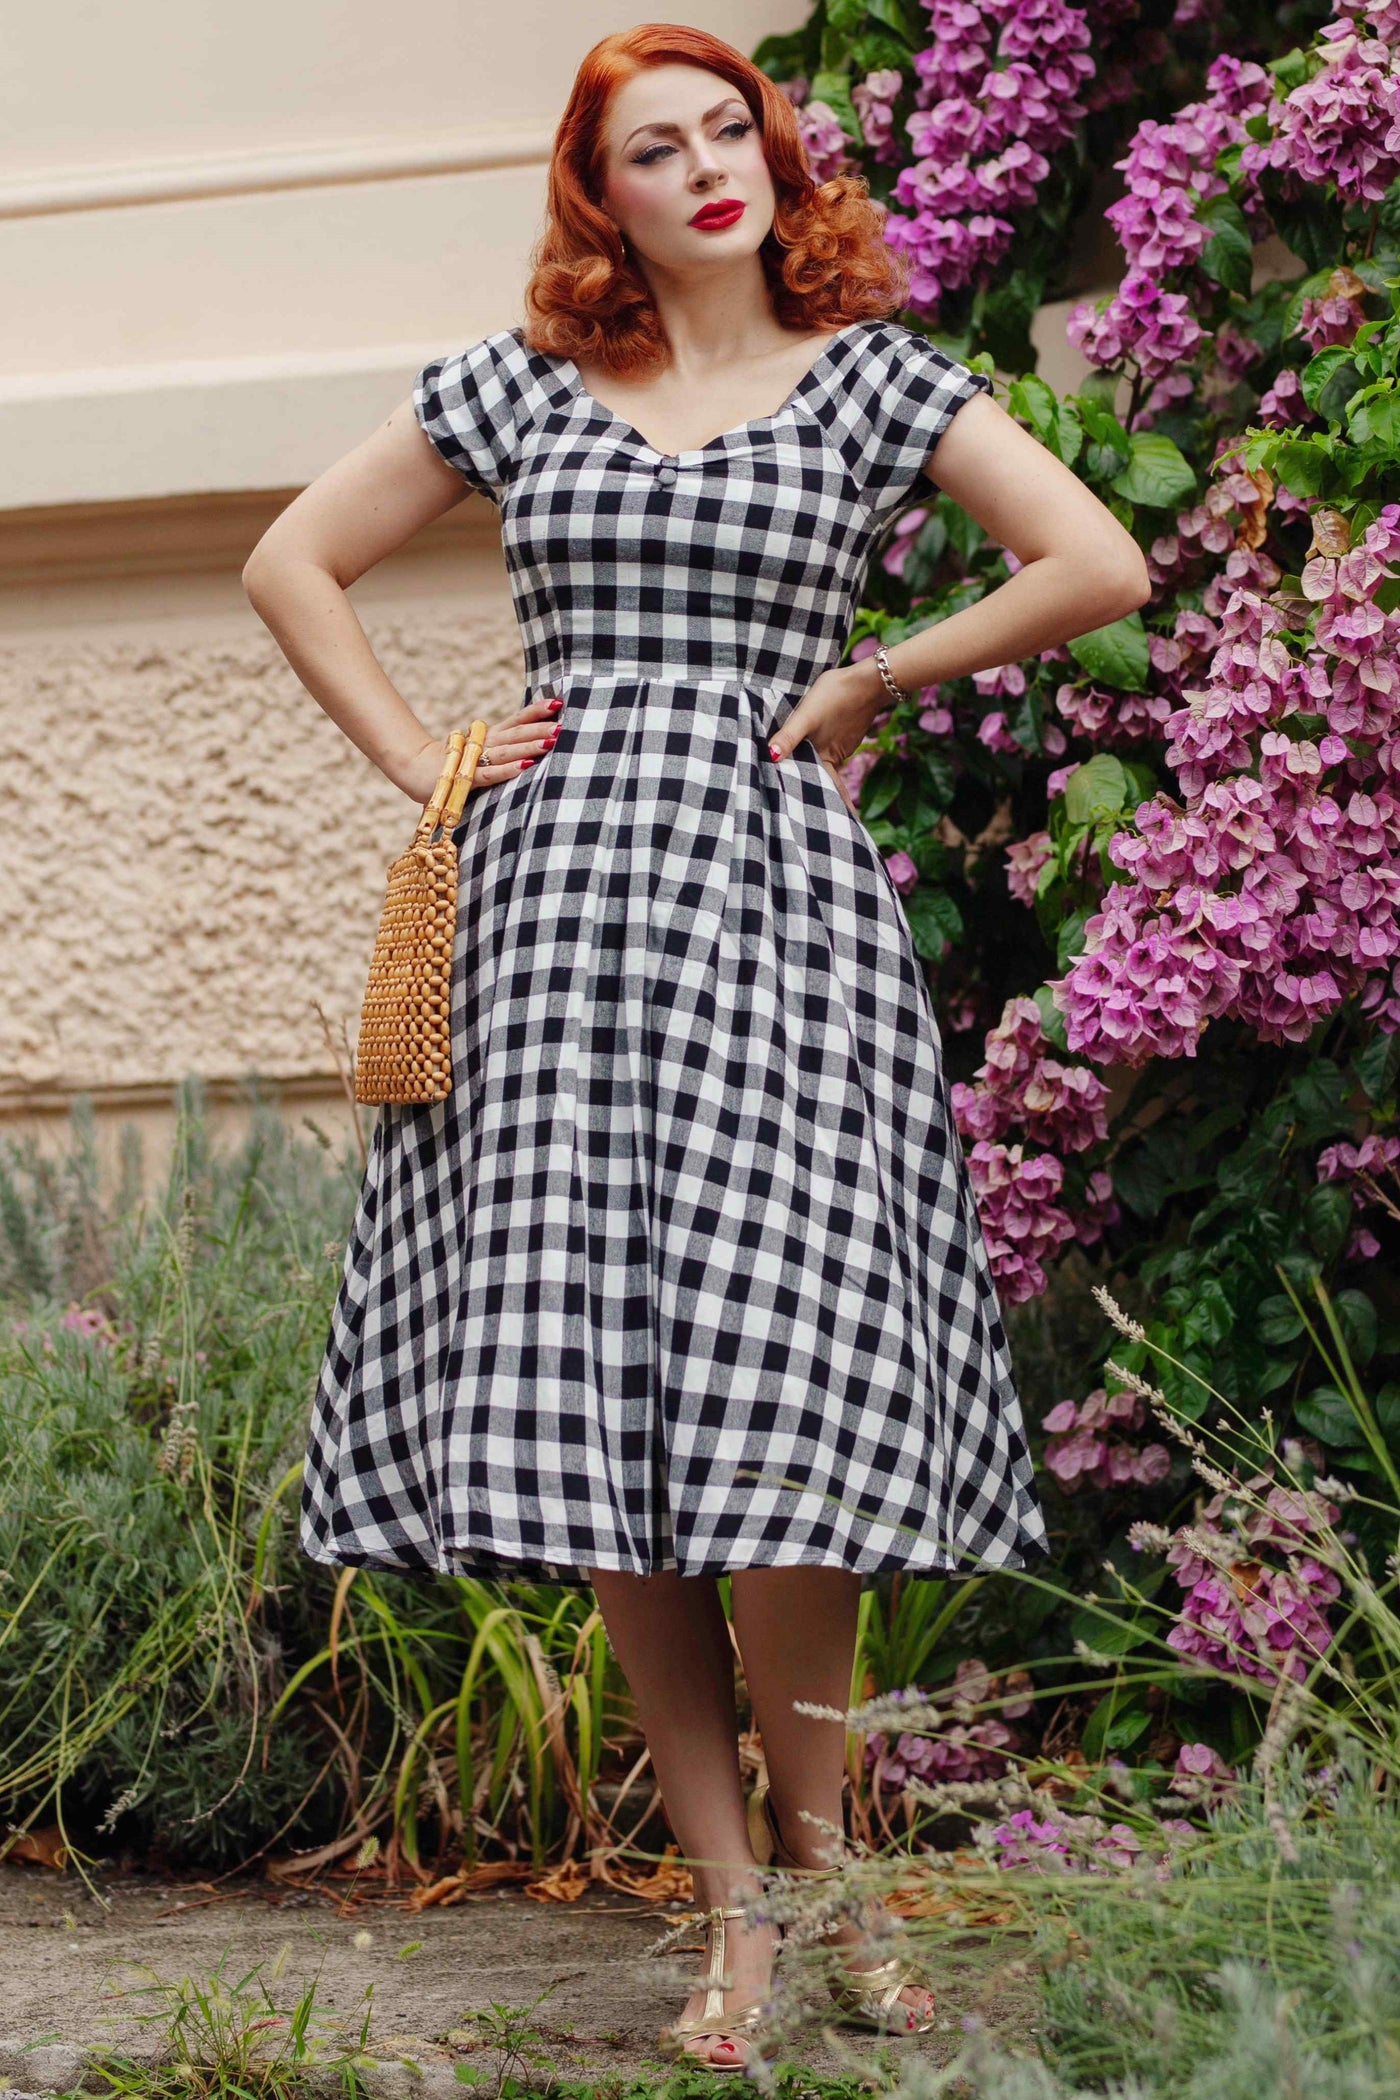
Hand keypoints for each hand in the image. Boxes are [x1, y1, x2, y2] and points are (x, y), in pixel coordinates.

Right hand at [401, 696, 564, 805]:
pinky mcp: (465, 779)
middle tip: (563, 725)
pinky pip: (489, 774)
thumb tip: (536, 740)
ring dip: (528, 746)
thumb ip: (504, 745)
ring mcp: (474, 760)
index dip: (536, 711)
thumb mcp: (482, 751)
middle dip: (540, 729)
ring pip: (506, 751)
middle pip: (515, 734)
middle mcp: (484, 743)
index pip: (516, 720)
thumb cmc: (454, 762)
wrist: (415, 768)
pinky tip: (524, 766)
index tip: (558, 702)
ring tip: (551, 742)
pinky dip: (506, 770)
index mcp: (490, 735)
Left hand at [764, 663, 880, 817]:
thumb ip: (789, 735)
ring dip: (815, 777)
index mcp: (826, 757)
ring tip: (800, 792)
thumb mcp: (807, 715)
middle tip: (809, 821)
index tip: (827, 831)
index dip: (822, 809)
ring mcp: (839, 745)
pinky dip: (819, 758)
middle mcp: (833, 756)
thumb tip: (771, 757)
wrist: (869, 679)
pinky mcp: (841, 734)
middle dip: (817, 798)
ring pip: (822, 765)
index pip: (821, 790)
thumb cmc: (836, 695)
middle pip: (821, 781)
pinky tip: (808, 757)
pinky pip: (827, 751)